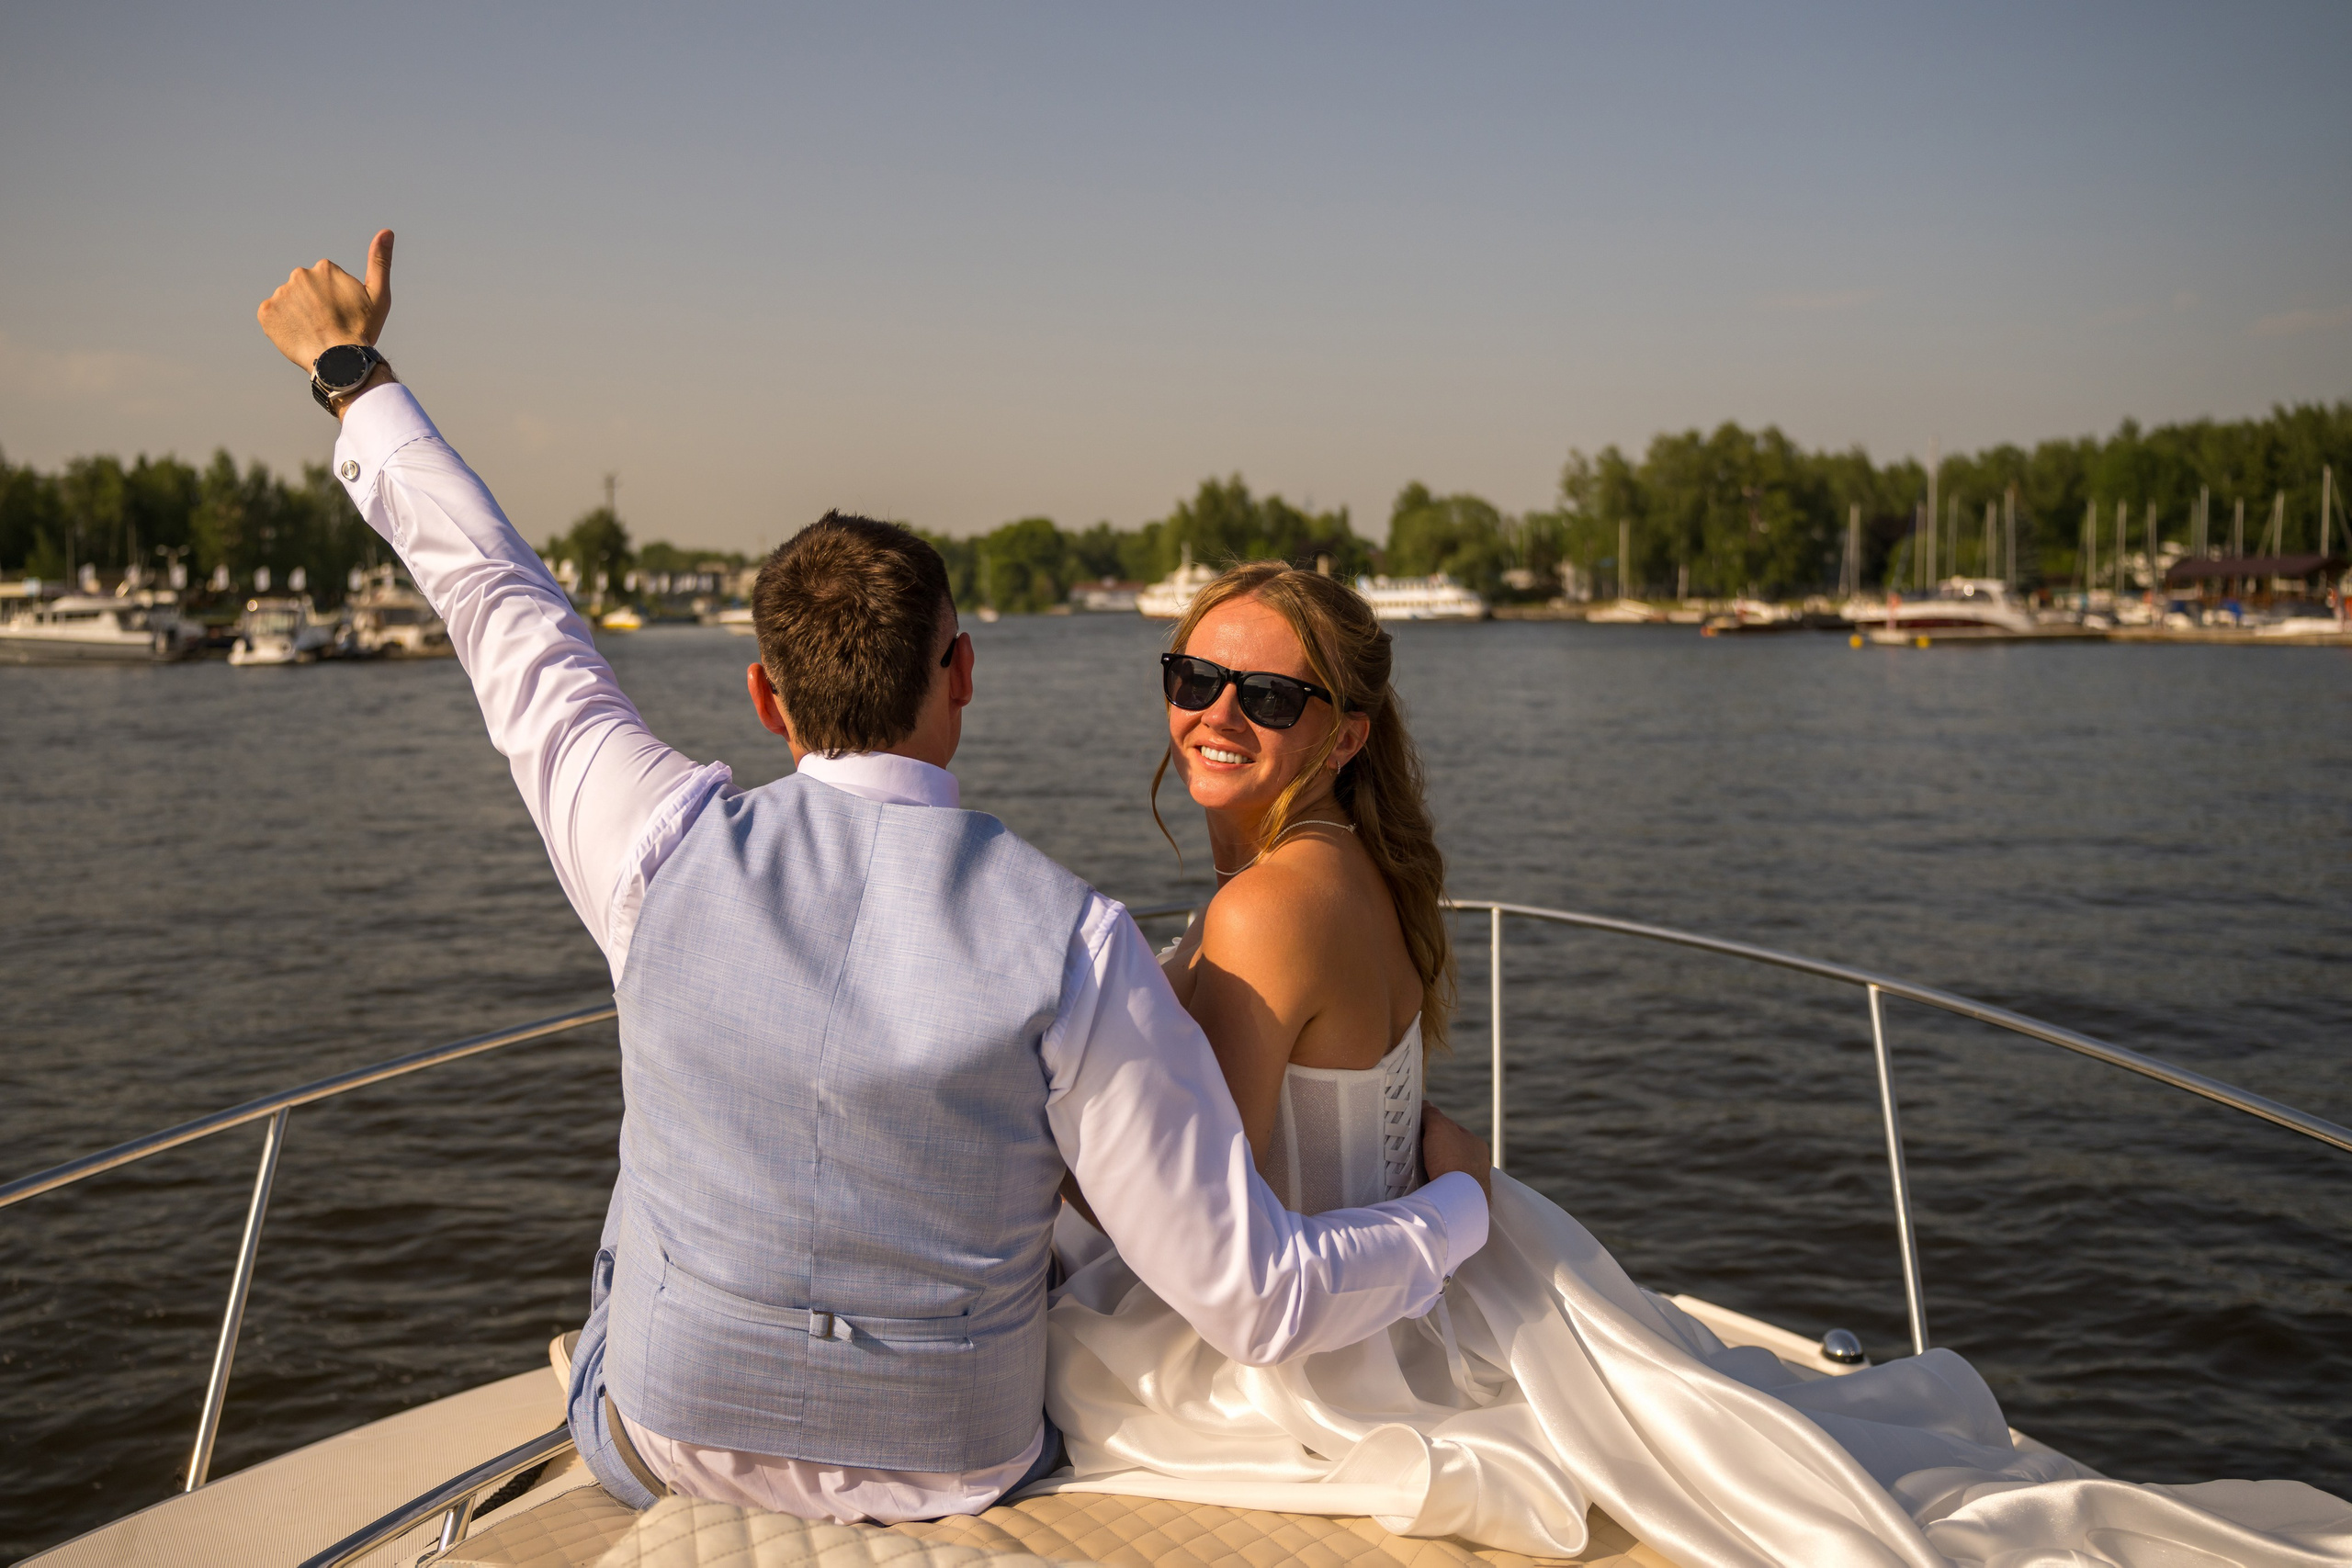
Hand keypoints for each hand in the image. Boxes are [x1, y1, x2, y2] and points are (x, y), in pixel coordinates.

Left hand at [257, 228, 393, 370]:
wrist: (341, 361)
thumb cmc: (363, 329)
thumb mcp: (379, 294)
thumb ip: (380, 261)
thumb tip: (386, 231)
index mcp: (324, 268)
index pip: (325, 283)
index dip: (335, 301)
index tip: (343, 315)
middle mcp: (299, 275)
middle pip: (305, 291)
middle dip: (314, 305)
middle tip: (328, 326)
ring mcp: (281, 293)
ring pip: (289, 304)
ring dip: (298, 316)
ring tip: (314, 334)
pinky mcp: (266, 312)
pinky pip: (272, 316)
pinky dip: (282, 326)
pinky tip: (298, 336)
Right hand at [1420, 1103, 1492, 1204]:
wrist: (1457, 1200)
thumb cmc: (1453, 1162)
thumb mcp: (1439, 1127)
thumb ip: (1432, 1114)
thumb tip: (1425, 1105)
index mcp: (1475, 1144)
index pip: (1451, 1129)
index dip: (1432, 1127)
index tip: (1417, 1130)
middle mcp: (1477, 1163)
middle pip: (1449, 1151)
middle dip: (1433, 1151)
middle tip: (1414, 1151)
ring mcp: (1471, 1183)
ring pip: (1447, 1171)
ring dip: (1433, 1169)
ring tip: (1416, 1170)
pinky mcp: (1462, 1199)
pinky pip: (1445, 1188)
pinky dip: (1435, 1185)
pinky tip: (1425, 1185)